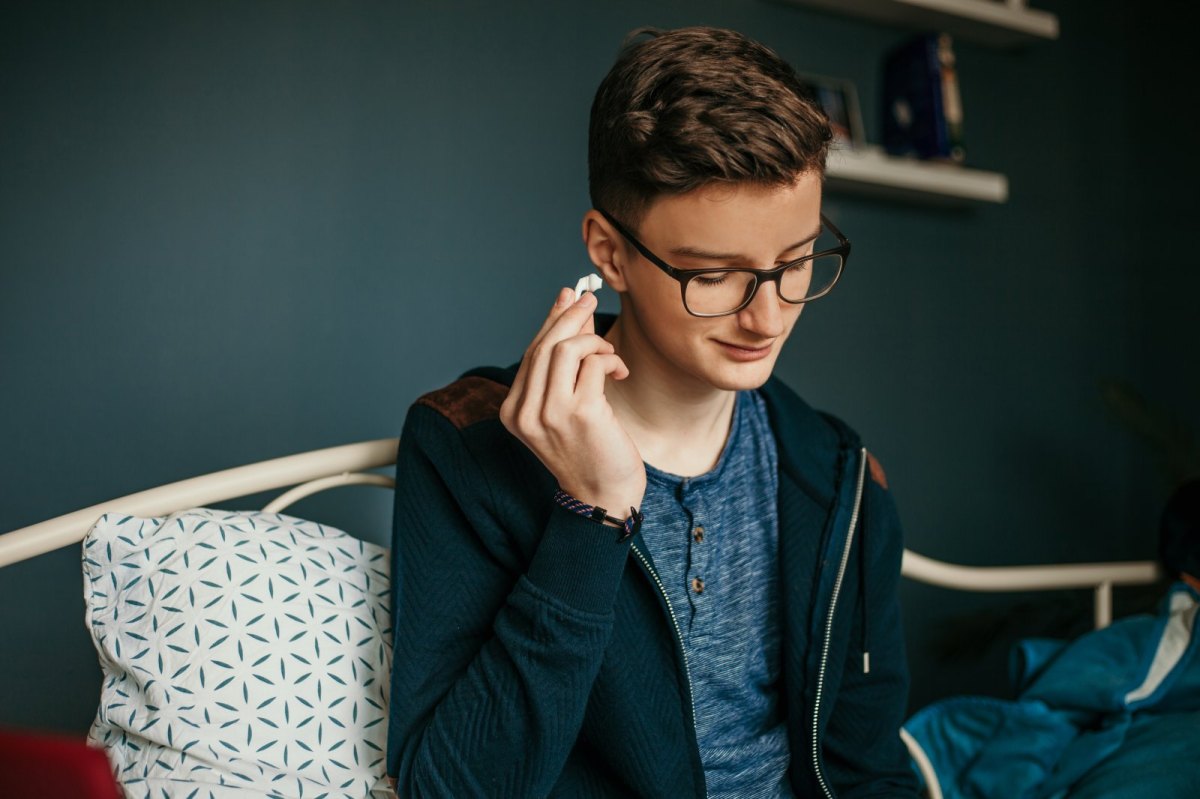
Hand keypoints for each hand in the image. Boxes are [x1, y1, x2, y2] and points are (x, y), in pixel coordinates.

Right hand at [500, 288, 645, 517]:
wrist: (604, 497)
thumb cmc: (589, 450)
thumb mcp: (567, 404)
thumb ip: (563, 363)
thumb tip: (570, 306)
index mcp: (513, 411)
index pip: (531, 353)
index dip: (552, 321)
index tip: (569, 296)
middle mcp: (525, 412)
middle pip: (544, 346)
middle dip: (571, 316)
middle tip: (591, 298)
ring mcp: (550, 413)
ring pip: (565, 349)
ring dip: (594, 340)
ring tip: (609, 353)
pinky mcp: (581, 413)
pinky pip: (594, 363)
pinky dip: (610, 358)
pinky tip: (619, 370)